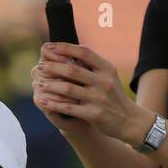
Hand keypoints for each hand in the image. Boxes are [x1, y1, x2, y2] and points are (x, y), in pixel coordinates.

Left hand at [33, 42, 150, 144]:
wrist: (129, 120)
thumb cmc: (113, 95)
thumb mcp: (107, 76)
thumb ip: (90, 66)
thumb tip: (66, 51)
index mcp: (107, 68)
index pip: (84, 52)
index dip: (64, 48)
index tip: (48, 47)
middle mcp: (104, 81)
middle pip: (73, 70)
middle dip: (53, 67)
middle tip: (39, 66)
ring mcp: (99, 98)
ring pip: (68, 89)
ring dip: (50, 86)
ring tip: (39, 83)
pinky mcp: (94, 114)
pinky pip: (69, 108)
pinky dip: (54, 104)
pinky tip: (43, 101)